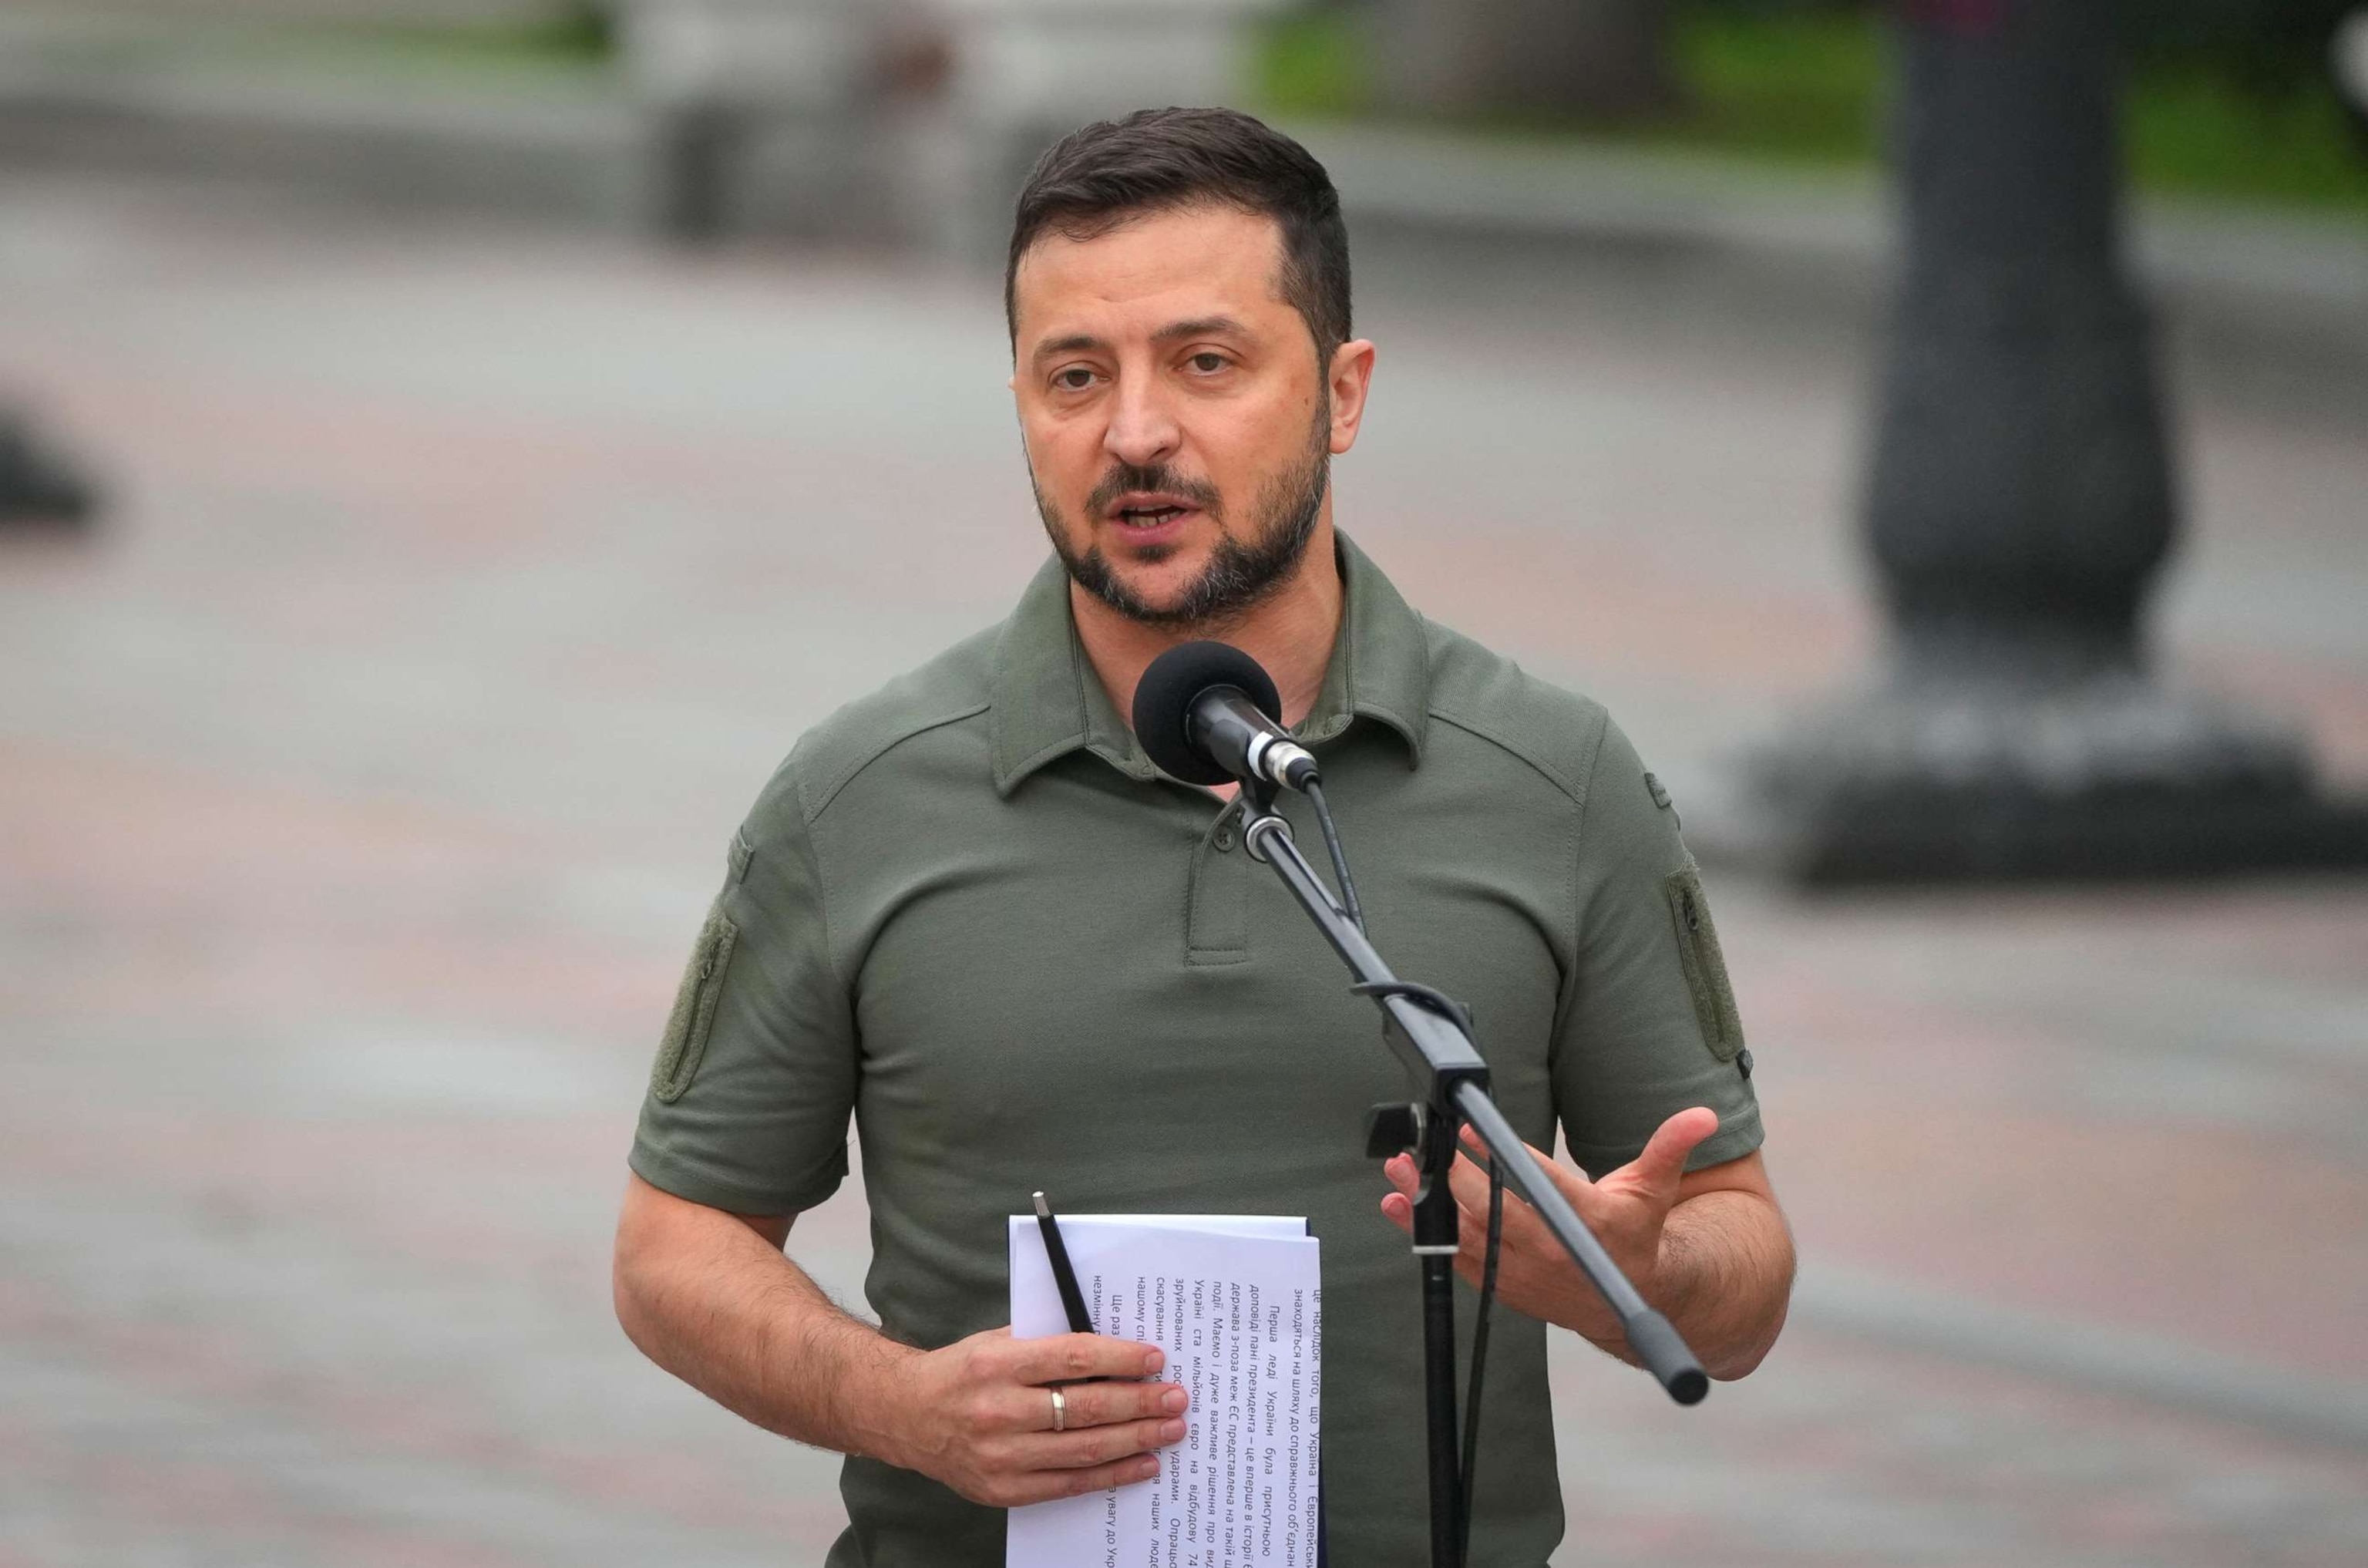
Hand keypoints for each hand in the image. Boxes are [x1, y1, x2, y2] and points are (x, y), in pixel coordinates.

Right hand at [883, 1327, 1188, 1507]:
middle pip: (1085, 1407)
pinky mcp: (1004, 1489)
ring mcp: (1001, 1455)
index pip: (1073, 1357)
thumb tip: (1113, 1350)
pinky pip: (1069, 1483)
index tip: (1154, 1358)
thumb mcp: (997, 1341)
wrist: (905, 1416)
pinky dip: (1111, 1474)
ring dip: (1135, 1439)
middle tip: (1175, 1397)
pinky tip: (1142, 1463)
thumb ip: (1047, 1343)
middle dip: (1139, 1402)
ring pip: (1083, 1448)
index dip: (1120, 1358)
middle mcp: (998, 1410)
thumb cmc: (960, 1372)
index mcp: (997, 1363)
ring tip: (1169, 1429)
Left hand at [1378, 1107, 1717, 1351]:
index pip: (1538, 1183)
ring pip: (1466, 1234)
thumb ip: (1670, 1148)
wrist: (1627, 1304)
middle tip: (1423, 1144)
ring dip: (1428, 1203)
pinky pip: (1457, 1258)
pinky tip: (1399, 1207)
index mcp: (1589, 1221)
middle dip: (1451, 1176)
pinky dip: (1426, 1233)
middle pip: (1491, 1209)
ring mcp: (1524, 1272)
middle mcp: (1553, 1250)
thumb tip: (1704, 1114)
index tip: (1471, 1130)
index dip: (1501, 1157)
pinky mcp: (1504, 1285)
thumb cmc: (1636, 1233)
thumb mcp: (1654, 1188)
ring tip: (1400, 1170)